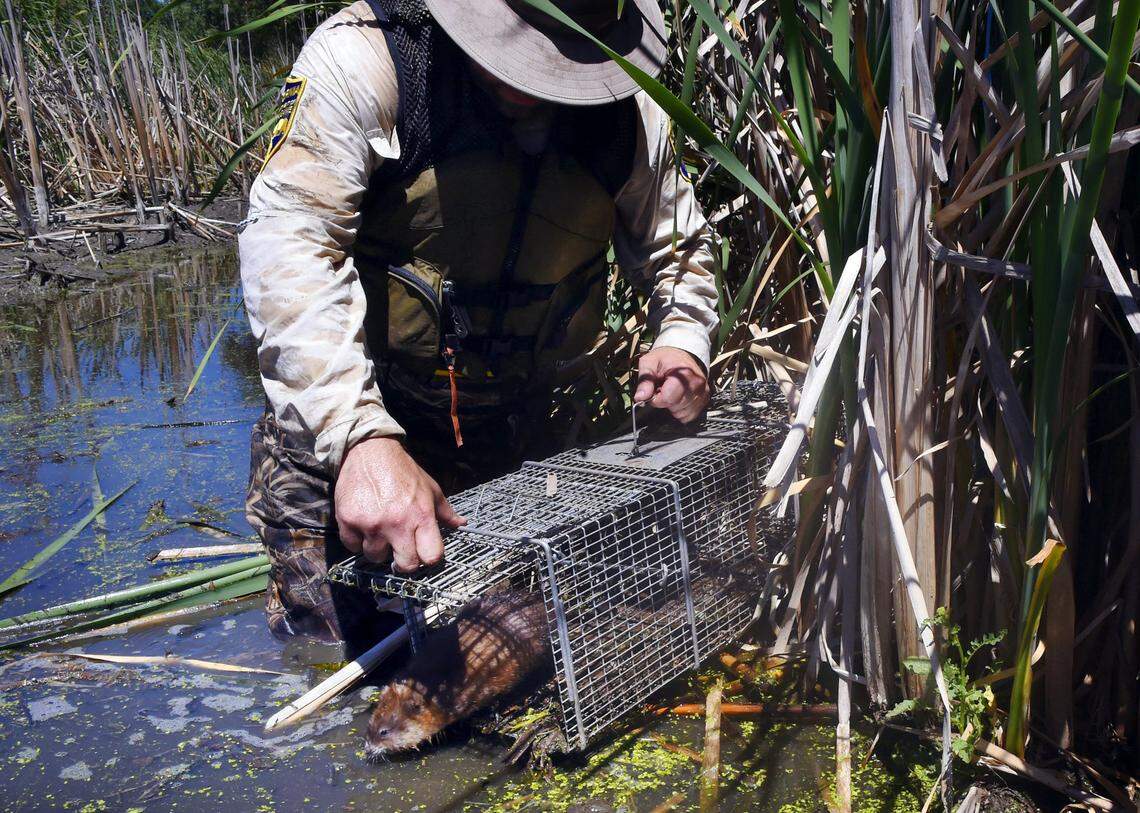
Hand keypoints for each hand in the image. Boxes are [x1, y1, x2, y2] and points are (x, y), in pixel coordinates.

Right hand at [335, 437, 465, 570]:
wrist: (369, 451)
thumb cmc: (402, 471)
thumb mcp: (430, 488)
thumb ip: (445, 511)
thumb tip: (462, 524)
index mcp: (421, 515)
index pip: (431, 556)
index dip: (428, 558)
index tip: (423, 552)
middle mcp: (397, 523)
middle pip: (405, 565)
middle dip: (404, 561)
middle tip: (400, 549)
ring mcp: (371, 524)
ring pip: (375, 558)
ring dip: (378, 549)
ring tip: (380, 530)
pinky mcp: (348, 521)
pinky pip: (352, 547)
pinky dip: (357, 540)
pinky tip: (363, 525)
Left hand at [633, 346, 709, 422]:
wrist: (682, 353)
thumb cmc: (666, 358)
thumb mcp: (649, 362)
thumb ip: (644, 380)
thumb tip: (640, 398)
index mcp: (684, 374)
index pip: (668, 399)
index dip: (656, 399)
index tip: (655, 390)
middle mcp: (697, 384)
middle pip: (676, 408)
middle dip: (665, 402)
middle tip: (663, 389)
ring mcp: (702, 392)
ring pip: (683, 414)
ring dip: (673, 407)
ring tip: (671, 392)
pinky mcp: (705, 399)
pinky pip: (690, 415)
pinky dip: (681, 410)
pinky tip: (678, 398)